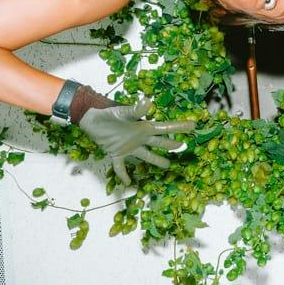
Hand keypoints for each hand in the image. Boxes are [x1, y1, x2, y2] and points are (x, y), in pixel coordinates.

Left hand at [79, 102, 193, 187]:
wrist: (90, 119)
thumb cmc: (107, 113)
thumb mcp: (122, 112)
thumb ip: (136, 110)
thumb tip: (148, 101)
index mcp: (143, 128)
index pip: (165, 129)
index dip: (179, 128)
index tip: (193, 125)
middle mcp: (139, 138)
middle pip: (159, 143)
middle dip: (172, 145)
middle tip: (184, 147)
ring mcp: (129, 147)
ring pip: (146, 156)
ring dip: (157, 161)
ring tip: (167, 166)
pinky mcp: (116, 154)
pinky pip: (121, 167)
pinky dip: (123, 175)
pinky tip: (127, 183)